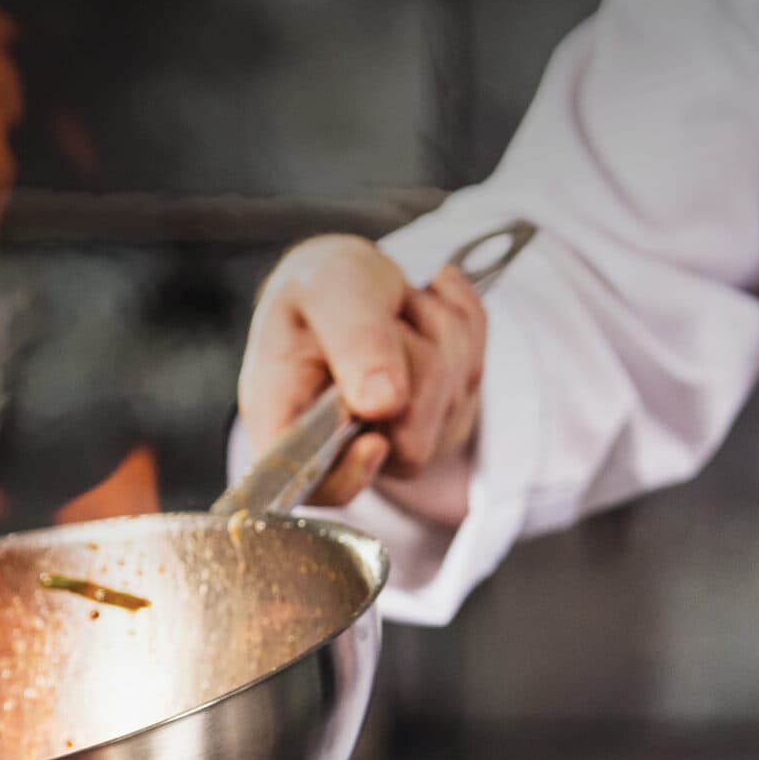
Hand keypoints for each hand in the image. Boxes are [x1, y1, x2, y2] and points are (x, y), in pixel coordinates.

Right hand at [237, 234, 487, 512]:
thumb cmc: (321, 283)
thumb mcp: (328, 286)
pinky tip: (425, 307)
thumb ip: (353, 340)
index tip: (375, 439)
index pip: (309, 486)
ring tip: (398, 309)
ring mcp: (396, 439)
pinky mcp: (440, 422)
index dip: (349, 474)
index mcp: (281, 419)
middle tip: (386, 317)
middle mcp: (337, 443)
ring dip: (439, 334)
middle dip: (415, 363)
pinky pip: (477, 378)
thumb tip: (380, 404)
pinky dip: (463, 328)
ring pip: (450, 405)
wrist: (352, 274)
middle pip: (408, 444)